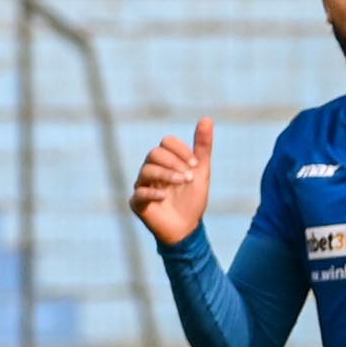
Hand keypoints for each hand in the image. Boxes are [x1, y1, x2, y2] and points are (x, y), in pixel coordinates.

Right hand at [134, 117, 214, 246]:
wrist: (187, 227)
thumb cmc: (192, 198)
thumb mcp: (201, 172)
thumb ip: (203, 147)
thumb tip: (207, 118)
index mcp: (166, 161)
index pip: (166, 142)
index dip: (180, 149)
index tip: (194, 163)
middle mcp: (151, 170)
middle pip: (154, 154)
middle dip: (173, 162)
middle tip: (188, 176)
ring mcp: (142, 186)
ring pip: (146, 170)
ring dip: (166, 175)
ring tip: (182, 183)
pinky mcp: (138, 203)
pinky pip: (139, 192)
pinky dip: (152, 192)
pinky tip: (165, 196)